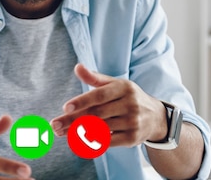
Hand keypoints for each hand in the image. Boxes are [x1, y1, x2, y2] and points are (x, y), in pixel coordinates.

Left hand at [50, 63, 167, 147]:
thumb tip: (77, 67)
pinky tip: (77, 144)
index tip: (65, 108)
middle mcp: (129, 104)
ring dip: (78, 133)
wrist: (155, 117)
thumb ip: (94, 77)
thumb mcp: (114, 84)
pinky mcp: (132, 138)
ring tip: (62, 133)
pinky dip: (91, 144)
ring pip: (100, 129)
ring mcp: (132, 122)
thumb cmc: (127, 97)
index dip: (82, 101)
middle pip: (96, 114)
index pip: (100, 95)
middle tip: (55, 125)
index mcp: (123, 87)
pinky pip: (108, 142)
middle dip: (73, 120)